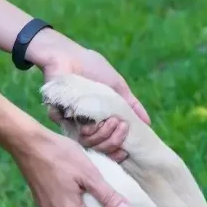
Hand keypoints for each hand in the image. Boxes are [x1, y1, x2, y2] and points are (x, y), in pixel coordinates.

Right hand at [2, 121, 132, 206]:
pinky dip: (69, 196)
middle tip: (102, 193)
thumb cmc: (60, 155)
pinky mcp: (39, 196)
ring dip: (81, 202)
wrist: (27, 142)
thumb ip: (107, 196)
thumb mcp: (89, 174)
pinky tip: (73, 178)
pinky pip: (59, 202)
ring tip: (87, 183)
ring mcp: (45, 206)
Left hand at [26, 29, 147, 160]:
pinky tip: (95, 119)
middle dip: (113, 141)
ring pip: (88, 143)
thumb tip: (147, 124)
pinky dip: (86, 129)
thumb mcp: (118, 86)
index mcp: (99, 122)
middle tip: (121, 125)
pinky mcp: (58, 117)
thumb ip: (131, 105)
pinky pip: (72, 133)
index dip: (118, 151)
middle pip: (100, 148)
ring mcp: (72, 122)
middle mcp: (85, 125)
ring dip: (103, 135)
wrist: (68, 55)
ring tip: (111, 120)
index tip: (127, 149)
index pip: (109, 145)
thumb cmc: (92, 68)